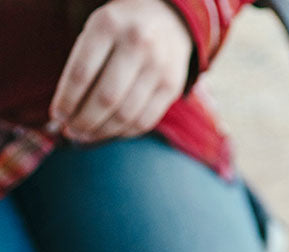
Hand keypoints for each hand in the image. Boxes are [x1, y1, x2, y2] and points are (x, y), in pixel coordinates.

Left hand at [48, 0, 192, 143]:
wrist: (165, 19)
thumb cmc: (118, 32)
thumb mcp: (96, 32)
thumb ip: (81, 67)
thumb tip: (63, 114)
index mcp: (108, 25)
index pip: (81, 73)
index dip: (66, 100)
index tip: (57, 116)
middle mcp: (136, 43)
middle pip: (105, 98)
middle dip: (83, 121)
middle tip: (70, 131)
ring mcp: (158, 66)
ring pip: (125, 115)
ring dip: (102, 131)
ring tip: (86, 135)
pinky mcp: (171, 86)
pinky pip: (144, 121)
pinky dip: (123, 132)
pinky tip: (109, 131)